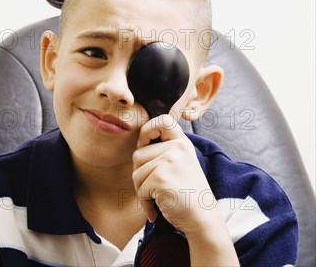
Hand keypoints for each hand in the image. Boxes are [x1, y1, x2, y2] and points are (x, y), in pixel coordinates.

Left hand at [132, 114, 220, 234]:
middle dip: (140, 174)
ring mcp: (170, 161)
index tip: (145, 145)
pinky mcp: (161, 177)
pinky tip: (157, 209)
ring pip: (136, 172)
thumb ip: (164, 151)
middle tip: (156, 188)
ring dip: (142, 190)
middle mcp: (178, 148)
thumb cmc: (187, 195)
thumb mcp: (180, 165)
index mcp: (182, 143)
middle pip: (138, 154)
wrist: (203, 220)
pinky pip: (140, 189)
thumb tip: (138, 144)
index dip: (148, 129)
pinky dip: (145, 203)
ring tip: (159, 197)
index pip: (163, 120)